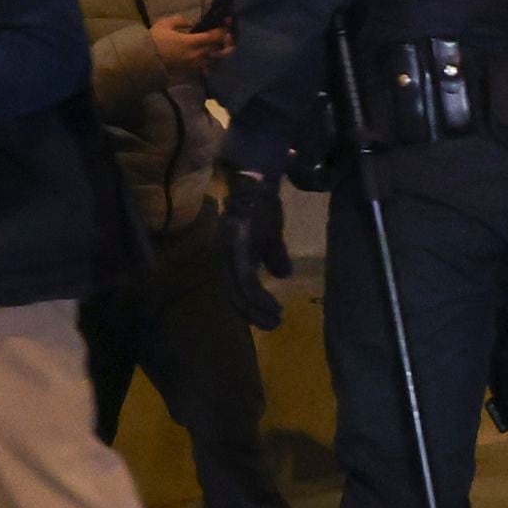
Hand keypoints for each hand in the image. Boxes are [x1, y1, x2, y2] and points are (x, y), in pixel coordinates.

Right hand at [148, 12, 229, 78]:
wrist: (144, 60)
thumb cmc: (154, 40)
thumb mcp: (165, 24)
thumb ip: (180, 21)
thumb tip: (191, 23)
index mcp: (192, 42)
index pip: (214, 37)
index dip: (223, 30)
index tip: (229, 23)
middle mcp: (196, 55)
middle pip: (218, 49)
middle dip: (225, 42)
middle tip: (229, 35)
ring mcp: (194, 65)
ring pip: (213, 59)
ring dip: (219, 52)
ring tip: (221, 45)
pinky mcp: (190, 71)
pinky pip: (205, 66)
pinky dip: (210, 61)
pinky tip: (210, 55)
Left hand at [220, 169, 290, 329]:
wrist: (258, 182)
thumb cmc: (263, 206)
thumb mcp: (271, 236)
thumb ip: (274, 256)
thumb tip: (282, 275)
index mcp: (231, 256)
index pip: (234, 290)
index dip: (250, 308)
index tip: (270, 320)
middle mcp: (225, 257)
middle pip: (234, 295)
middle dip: (253, 314)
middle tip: (273, 325)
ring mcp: (230, 253)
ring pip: (239, 291)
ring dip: (257, 309)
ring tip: (276, 318)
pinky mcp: (238, 247)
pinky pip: (246, 279)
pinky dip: (259, 296)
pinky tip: (274, 303)